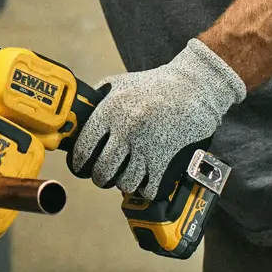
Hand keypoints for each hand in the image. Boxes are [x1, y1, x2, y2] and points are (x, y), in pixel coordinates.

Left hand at [67, 39, 245, 198]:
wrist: (192, 86)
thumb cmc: (154, 84)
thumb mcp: (119, 83)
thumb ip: (98, 99)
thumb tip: (79, 116)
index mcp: (110, 112)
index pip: (84, 148)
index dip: (78, 163)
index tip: (80, 166)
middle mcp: (125, 130)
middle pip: (102, 171)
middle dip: (100, 177)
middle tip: (102, 176)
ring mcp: (146, 146)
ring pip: (124, 183)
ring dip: (122, 184)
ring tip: (124, 177)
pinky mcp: (165, 158)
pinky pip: (148, 188)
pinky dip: (144, 189)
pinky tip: (144, 181)